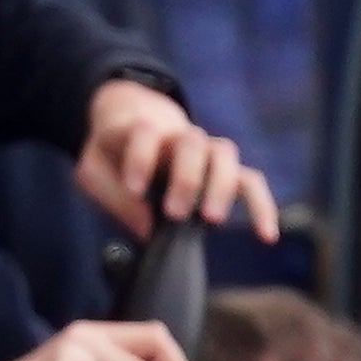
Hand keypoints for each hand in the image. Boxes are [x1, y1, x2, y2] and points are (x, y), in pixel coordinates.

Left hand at [78, 78, 278, 241]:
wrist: (134, 126)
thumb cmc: (112, 153)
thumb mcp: (94, 171)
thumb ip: (113, 195)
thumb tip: (147, 227)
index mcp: (140, 131)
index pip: (145, 133)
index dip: (141, 159)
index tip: (135, 189)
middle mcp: (177, 137)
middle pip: (193, 142)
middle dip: (187, 178)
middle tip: (174, 212)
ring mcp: (203, 151)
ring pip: (224, 153)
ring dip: (220, 186)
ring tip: (210, 220)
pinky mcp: (223, 171)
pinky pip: (250, 181)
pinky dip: (262, 206)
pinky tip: (266, 235)